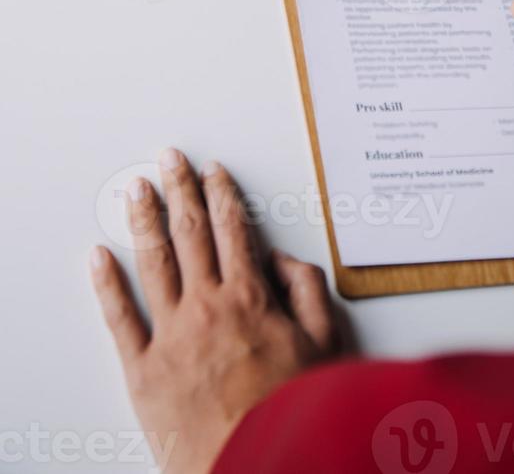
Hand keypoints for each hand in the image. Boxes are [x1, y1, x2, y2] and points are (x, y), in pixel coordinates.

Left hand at [91, 150, 339, 473]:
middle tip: (171, 160)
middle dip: (181, 189)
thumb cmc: (292, 409)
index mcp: (250, 297)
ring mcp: (172, 335)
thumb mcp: (325, 341)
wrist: (260, 463)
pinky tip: (98, 258)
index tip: (213, 172)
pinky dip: (106, 285)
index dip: (222, 194)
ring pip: (154, 262)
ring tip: (137, 190)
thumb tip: (283, 259)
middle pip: (191, 233)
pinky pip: (120, 318)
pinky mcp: (143, 369)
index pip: (233, 229)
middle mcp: (208, 305)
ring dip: (144, 220)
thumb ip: (309, 290)